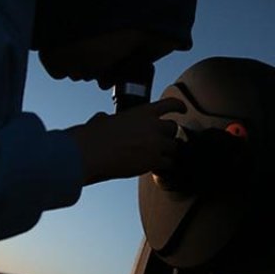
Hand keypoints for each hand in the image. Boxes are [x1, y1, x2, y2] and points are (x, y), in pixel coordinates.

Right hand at [65, 97, 187, 185]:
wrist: (91, 153)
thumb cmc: (93, 136)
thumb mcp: (103, 120)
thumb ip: (109, 118)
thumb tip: (102, 118)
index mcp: (143, 112)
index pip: (170, 104)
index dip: (179, 106)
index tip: (183, 109)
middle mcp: (153, 125)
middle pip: (173, 128)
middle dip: (168, 135)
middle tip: (160, 142)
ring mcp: (156, 143)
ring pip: (174, 147)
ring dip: (167, 152)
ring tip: (157, 157)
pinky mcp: (155, 160)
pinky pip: (168, 164)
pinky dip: (164, 166)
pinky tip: (156, 168)